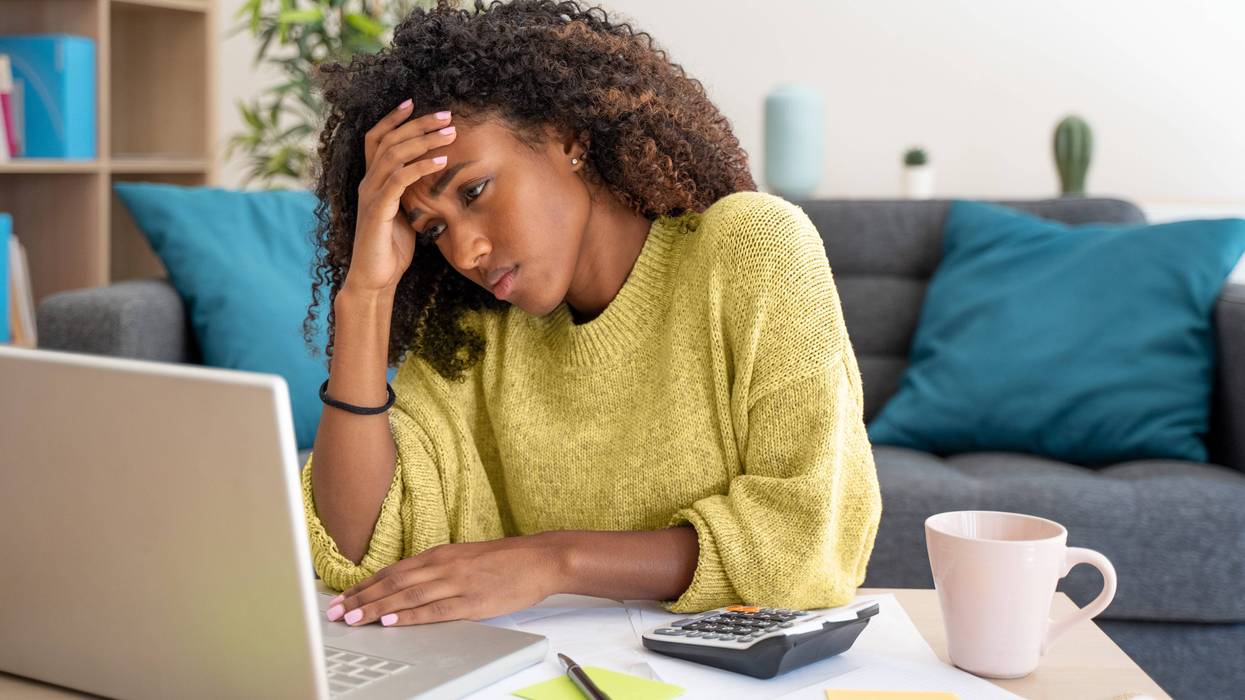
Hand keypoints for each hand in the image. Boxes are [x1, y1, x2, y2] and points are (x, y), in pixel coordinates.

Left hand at [325, 535, 564, 625]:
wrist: (539, 559)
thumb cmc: (504, 561)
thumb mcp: (464, 558)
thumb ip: (436, 569)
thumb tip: (407, 584)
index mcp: (439, 554)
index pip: (392, 571)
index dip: (364, 585)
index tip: (341, 598)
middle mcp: (443, 566)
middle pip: (392, 582)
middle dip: (360, 598)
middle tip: (335, 612)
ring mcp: (457, 583)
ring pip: (407, 595)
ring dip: (376, 608)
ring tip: (353, 618)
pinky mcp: (472, 601)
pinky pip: (435, 610)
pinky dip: (410, 616)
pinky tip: (391, 621)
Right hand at [345, 101, 457, 294]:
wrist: (375, 279)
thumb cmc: (391, 249)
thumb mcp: (405, 213)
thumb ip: (411, 192)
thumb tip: (433, 177)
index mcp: (372, 181)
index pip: (377, 139)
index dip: (393, 118)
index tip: (414, 102)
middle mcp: (367, 182)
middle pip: (389, 139)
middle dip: (418, 124)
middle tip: (447, 114)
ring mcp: (371, 195)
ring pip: (394, 155)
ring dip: (424, 141)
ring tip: (450, 133)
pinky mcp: (377, 210)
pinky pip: (398, 180)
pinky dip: (420, 167)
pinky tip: (440, 161)